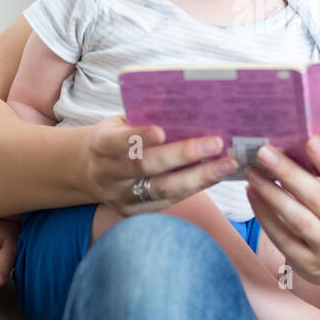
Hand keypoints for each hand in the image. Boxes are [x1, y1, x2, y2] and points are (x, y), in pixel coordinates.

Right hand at [85, 114, 238, 214]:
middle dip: (183, 154)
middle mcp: (108, 174)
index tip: (162, 131)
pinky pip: (169, 201)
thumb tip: (191, 107)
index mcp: (101, 144)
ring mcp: (120, 197)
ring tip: (227, 164)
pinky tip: (216, 176)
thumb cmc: (118, 137)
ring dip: (200, 176)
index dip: (139, 137)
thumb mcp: (121, 122)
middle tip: (216, 143)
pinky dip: (196, 187)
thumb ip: (145, 118)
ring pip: (163, 189)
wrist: (91, 169)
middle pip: (146, 167)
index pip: (119, 141)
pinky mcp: (134, 213)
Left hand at [243, 136, 319, 292]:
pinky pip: (281, 237)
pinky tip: (252, 194)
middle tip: (265, 151)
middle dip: (289, 173)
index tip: (310, 139)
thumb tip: (292, 149)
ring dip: (271, 193)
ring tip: (252, 173)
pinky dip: (263, 214)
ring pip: (297, 218)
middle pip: (316, 197)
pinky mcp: (306, 263)